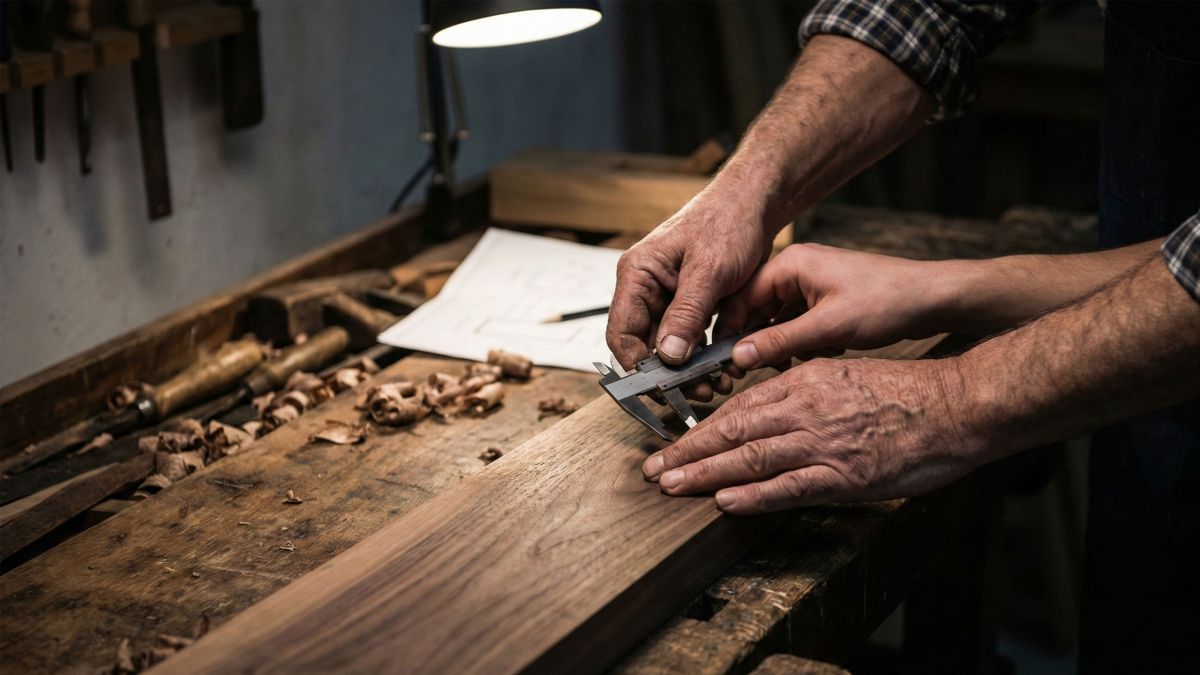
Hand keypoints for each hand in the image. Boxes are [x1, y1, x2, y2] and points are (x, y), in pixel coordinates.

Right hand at [607, 191, 772, 378]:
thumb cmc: (728, 222)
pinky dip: (706, 355)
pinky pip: (691, 338)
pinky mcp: (691, 303)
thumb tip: (667, 356)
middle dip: (671, 374)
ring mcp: (669, 297)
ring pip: (670, 347)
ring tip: (718, 384)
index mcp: (637, 276)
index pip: (622, 333)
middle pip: (645, 346)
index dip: (638, 366)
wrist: (755, 203)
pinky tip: (724, 367)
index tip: (664, 388)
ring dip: (691, 369)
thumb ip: (686, 314)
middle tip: (700, 392)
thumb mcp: (708, 271)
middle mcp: (647, 289)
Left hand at [641, 357, 983, 513]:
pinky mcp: (844, 474)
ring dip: (705, 473)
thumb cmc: (906, 391)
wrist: (956, 404)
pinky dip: (753, 494)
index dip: (701, 426)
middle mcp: (805, 406)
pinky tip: (725, 501)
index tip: (674, 441)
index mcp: (805, 379)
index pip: (739, 404)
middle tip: (654, 468)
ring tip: (672, 485)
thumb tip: (767, 413)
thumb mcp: (844, 375)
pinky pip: (788, 486)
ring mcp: (823, 441)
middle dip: (687, 451)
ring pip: (749, 456)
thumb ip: (804, 392)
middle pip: (732, 429)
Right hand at [715, 244, 953, 369]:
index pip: (741, 297)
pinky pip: (799, 323)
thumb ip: (779, 342)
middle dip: (762, 340)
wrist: (932, 299)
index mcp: (791, 264)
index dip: (731, 330)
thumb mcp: (827, 328)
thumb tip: (738, 356)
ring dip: (786, 344)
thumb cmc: (885, 302)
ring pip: (778, 320)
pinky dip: (805, 341)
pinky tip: (825, 350)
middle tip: (762, 368)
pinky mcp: (826, 299)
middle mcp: (797, 269)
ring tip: (804, 358)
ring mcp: (812, 284)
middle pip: (758, 309)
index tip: (725, 361)